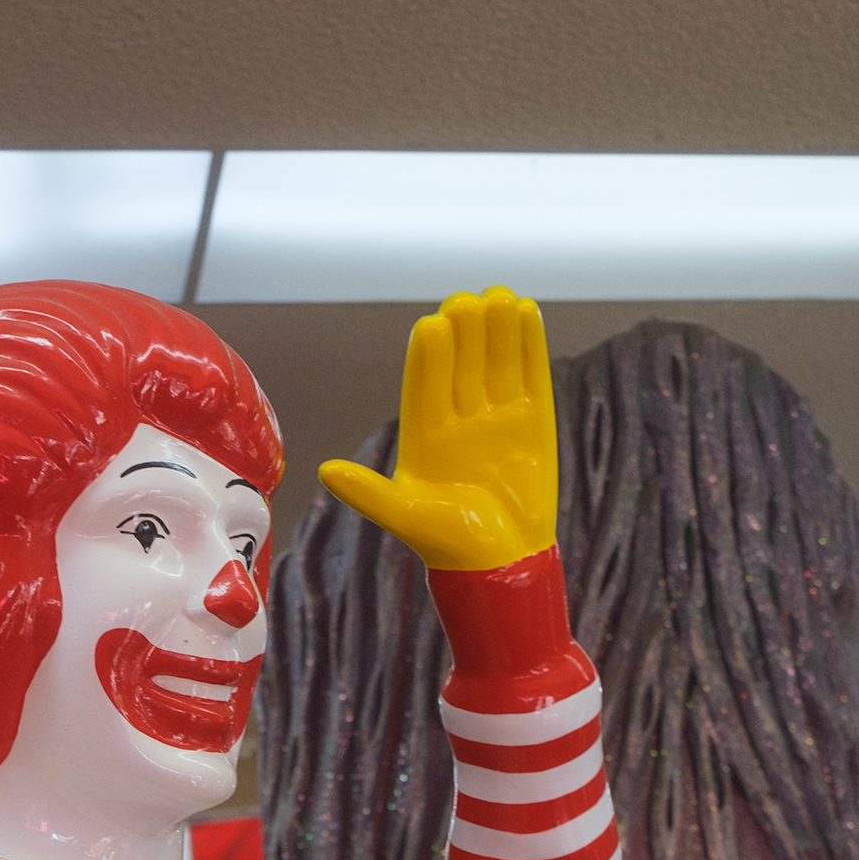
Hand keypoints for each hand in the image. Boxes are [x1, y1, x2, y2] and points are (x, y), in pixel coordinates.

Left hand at [318, 287, 557, 572]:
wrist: (502, 564)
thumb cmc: (448, 545)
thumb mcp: (405, 517)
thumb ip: (369, 493)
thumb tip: (325, 471)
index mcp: (424, 434)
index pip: (424, 383)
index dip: (428, 356)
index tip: (432, 327)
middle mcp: (459, 419)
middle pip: (461, 364)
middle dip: (464, 332)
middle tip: (465, 302)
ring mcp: (496, 417)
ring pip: (495, 362)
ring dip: (497, 328)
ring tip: (498, 295)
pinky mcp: (533, 422)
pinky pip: (530, 376)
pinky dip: (529, 345)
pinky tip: (527, 311)